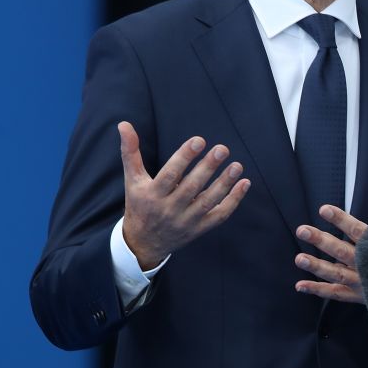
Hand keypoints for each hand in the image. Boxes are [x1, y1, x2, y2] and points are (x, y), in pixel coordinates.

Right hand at [118, 121, 250, 269]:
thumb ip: (130, 152)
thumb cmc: (139, 204)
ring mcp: (185, 221)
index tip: (199, 140)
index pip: (170, 174)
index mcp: (151, 195)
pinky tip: (244, 183)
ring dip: (224, 183)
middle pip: (191, 187)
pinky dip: (233, 201)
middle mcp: (169, 209)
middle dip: (208, 168)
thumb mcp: (132, 180)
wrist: (143, 243)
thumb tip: (124, 124)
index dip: (184, 157)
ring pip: (208, 202)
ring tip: (237, 165)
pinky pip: (219, 215)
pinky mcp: (199, 229)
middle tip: (222, 149)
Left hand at [294, 177, 367, 303]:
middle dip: (321, 241)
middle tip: (302, 230)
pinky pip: (336, 294)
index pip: (357, 230)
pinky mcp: (360, 296)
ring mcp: (363, 282)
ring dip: (316, 267)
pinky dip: (319, 290)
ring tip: (298, 258)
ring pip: (336, 274)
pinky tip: (300, 285)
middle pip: (341, 251)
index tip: (323, 209)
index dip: (340, 219)